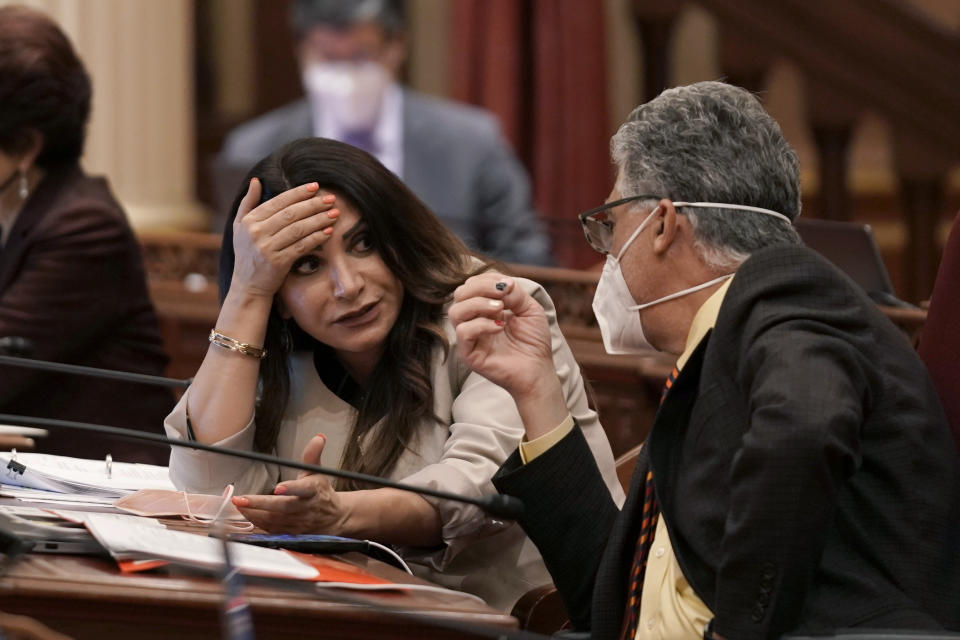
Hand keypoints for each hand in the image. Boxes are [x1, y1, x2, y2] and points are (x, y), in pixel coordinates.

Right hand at [229, 178, 339, 298]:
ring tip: (334, 213)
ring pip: (299, 229)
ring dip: (319, 219)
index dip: (298, 193)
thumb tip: (256, 180)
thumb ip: (248, 203)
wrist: (248, 286)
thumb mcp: (239, 227)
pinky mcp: (278, 262)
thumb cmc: (247, 254)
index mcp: (249, 221)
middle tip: (331, 199)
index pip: (278, 202)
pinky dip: (316, 238)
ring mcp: (267, 248)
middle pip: (291, 214)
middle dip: (313, 204)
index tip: (315, 187)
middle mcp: (256, 233)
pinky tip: (328, 231)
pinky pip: (302, 246)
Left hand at [232, 434, 349, 533]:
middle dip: (259, 504)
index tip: (278, 487)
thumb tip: (319, 437)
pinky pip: (273, 529)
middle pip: (282, 507)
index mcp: (313, 490)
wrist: (335, 518)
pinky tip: (247, 514)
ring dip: (254, 513)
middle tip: (240, 499)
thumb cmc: (321, 492)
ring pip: (275, 520)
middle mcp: (306, 507)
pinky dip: (258, 522)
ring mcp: (299, 522)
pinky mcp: (293, 532)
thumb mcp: (318, 472)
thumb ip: (313, 455)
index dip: (291, 488)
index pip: (302, 489)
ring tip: (238, 505)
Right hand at [450, 273, 568, 438]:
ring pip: (455, 312)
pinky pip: (463, 332)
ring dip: (479, 304)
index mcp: (484, 308)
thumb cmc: (534, 341)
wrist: (539, 371)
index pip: (472, 285)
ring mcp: (469, 338)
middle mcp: (473, 321)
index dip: (488, 280)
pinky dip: (481, 325)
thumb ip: (515, 293)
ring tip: (500, 310)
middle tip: (503, 296)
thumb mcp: (529, 309)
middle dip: (481, 288)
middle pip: (459, 294)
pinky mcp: (469, 354)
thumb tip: (502, 283)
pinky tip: (499, 327)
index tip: (508, 286)